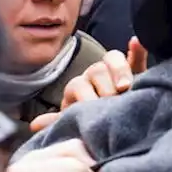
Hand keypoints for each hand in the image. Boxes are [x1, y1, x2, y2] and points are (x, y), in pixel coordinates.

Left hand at [30, 38, 147, 131]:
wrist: (112, 129)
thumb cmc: (92, 128)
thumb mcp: (75, 126)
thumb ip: (59, 123)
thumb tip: (34, 124)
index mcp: (80, 89)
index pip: (79, 83)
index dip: (86, 93)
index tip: (94, 105)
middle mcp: (96, 78)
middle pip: (97, 70)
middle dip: (104, 85)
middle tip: (113, 100)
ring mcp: (116, 75)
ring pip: (114, 61)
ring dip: (119, 71)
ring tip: (126, 86)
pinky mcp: (137, 75)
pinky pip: (136, 59)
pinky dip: (137, 51)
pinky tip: (137, 42)